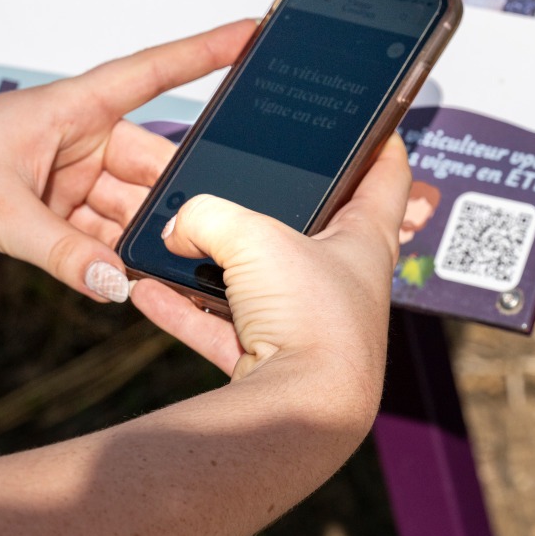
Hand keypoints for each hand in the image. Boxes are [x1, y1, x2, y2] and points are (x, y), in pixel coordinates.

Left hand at [0, 21, 255, 302]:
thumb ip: (61, 253)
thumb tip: (116, 286)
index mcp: (75, 107)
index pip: (157, 72)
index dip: (209, 50)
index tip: (257, 32)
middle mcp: (80, 138)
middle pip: (152, 164)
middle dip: (180, 197)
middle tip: (217, 228)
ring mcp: (68, 175)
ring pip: (128, 207)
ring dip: (142, 237)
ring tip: (171, 267)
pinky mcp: (52, 210)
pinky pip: (98, 235)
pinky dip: (110, 258)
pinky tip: (127, 281)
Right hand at [129, 135, 410, 427]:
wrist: (299, 411)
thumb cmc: (310, 318)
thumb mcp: (253, 235)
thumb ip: (207, 214)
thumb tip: (177, 226)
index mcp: (365, 240)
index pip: (386, 177)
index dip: (380, 143)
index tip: (370, 124)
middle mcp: (342, 282)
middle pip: (311, 228)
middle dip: (273, 206)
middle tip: (245, 176)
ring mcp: (305, 324)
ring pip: (258, 280)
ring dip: (216, 261)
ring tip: (177, 234)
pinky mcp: (269, 362)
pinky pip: (219, 325)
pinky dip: (184, 308)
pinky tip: (148, 289)